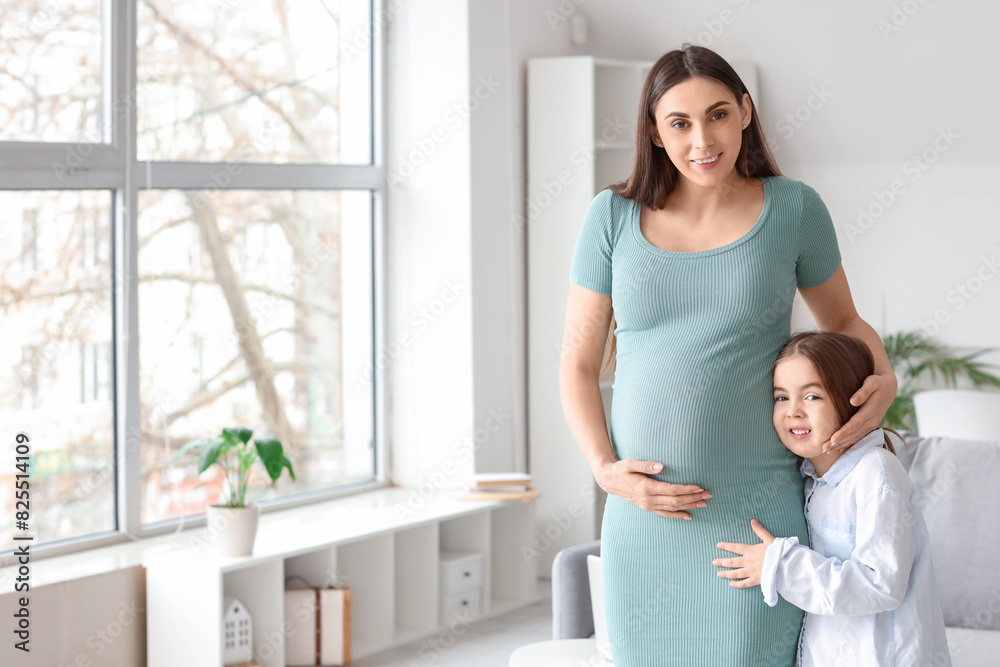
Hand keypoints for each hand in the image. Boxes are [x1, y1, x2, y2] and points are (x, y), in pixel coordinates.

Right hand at [594, 458, 709, 520]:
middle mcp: (648, 499)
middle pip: (676, 501)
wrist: (609, 481)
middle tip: (708, 495)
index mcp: (646, 488)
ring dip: (689, 506)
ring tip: (704, 503)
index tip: (699, 487)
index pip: (672, 490)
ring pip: (673, 508)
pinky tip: (689, 516)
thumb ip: (645, 465)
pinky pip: (665, 514)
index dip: (687, 489)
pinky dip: (678, 515)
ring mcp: (648, 506)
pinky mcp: (648, 508)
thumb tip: (661, 467)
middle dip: (693, 498)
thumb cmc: (620, 469)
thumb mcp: (629, 463)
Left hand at [713, 519, 774, 587]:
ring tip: (718, 574)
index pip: (735, 547)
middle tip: (713, 562)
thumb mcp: (769, 539)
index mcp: (751, 551)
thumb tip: (752, 520)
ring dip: (726, 574)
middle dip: (722, 562)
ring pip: (736, 573)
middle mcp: (748, 562)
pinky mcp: (756, 580)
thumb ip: (760, 530)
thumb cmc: (778, 552)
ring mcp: (751, 572)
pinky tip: (731, 584)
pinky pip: (744, 583)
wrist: (785, 566)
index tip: (718, 545)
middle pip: (732, 562)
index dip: (726, 546)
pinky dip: (737, 584)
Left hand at [823, 370, 897, 453]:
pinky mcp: (870, 425)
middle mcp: (872, 420)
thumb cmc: (877, 382)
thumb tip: (853, 401)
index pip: (854, 425)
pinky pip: (859, 436)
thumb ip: (863, 392)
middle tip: (824, 449)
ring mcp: (872, 424)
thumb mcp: (871, 383)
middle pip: (853, 434)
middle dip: (839, 442)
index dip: (843, 433)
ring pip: (855, 437)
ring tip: (828, 451)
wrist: (889, 387)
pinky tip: (840, 449)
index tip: (832, 440)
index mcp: (870, 411)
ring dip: (842, 445)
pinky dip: (850, 443)